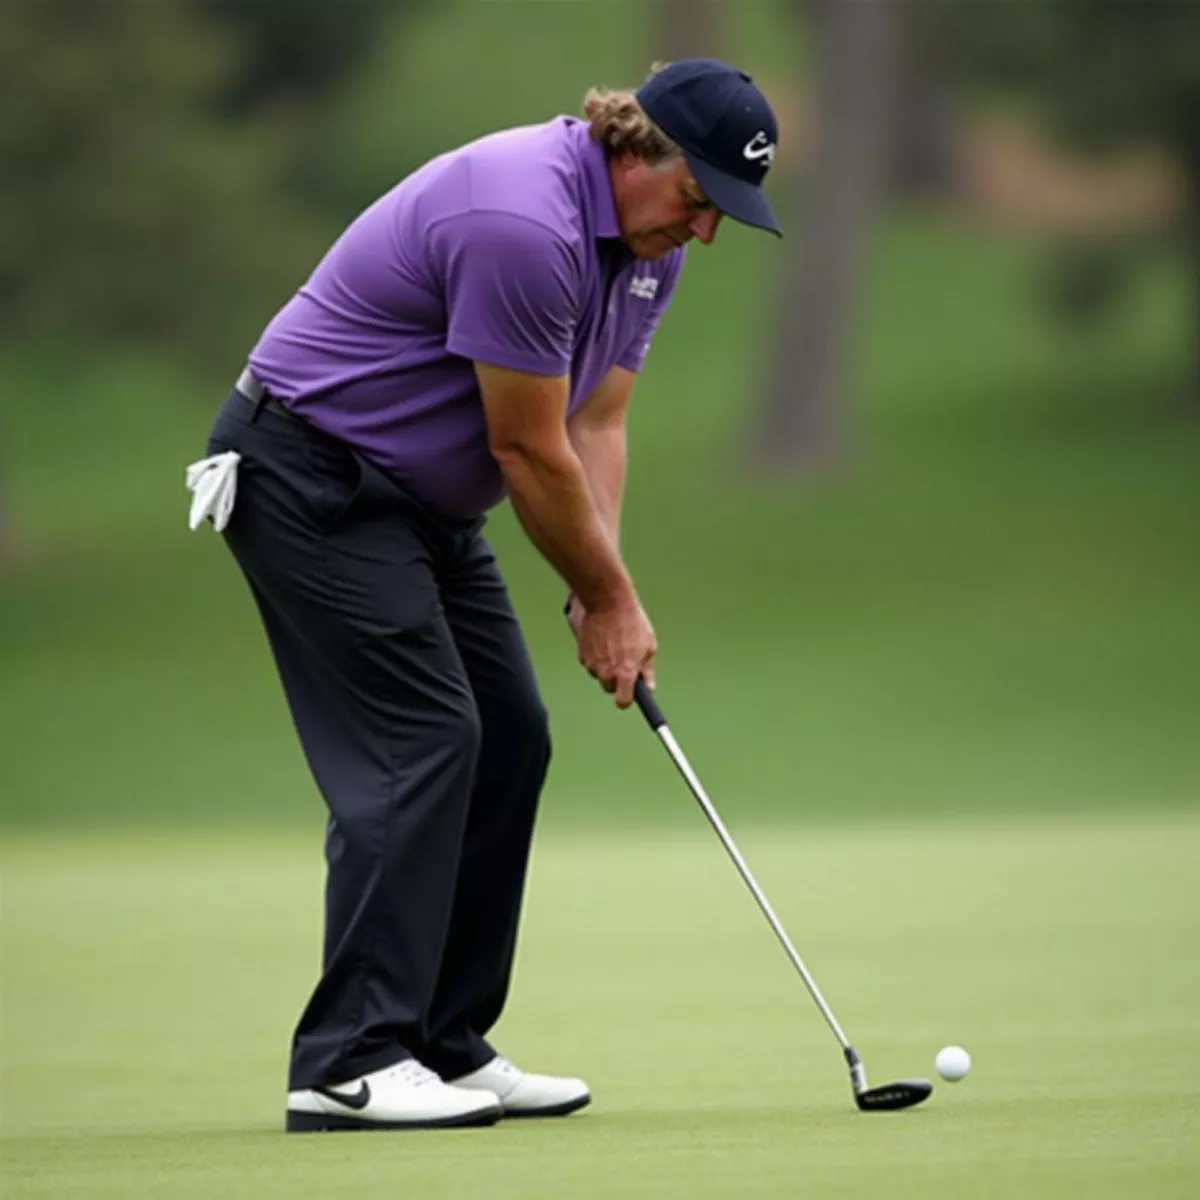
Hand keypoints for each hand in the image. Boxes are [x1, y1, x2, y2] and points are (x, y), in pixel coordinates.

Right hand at [576, 593, 656, 709]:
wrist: (607, 602)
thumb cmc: (631, 622)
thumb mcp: (648, 646)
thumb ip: (647, 671)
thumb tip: (649, 687)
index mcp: (625, 673)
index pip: (622, 702)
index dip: (626, 699)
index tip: (629, 695)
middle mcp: (606, 673)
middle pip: (610, 687)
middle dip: (616, 678)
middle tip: (624, 659)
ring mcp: (592, 664)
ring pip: (599, 673)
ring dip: (606, 665)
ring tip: (614, 644)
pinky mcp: (582, 655)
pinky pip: (591, 662)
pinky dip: (596, 655)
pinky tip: (603, 639)